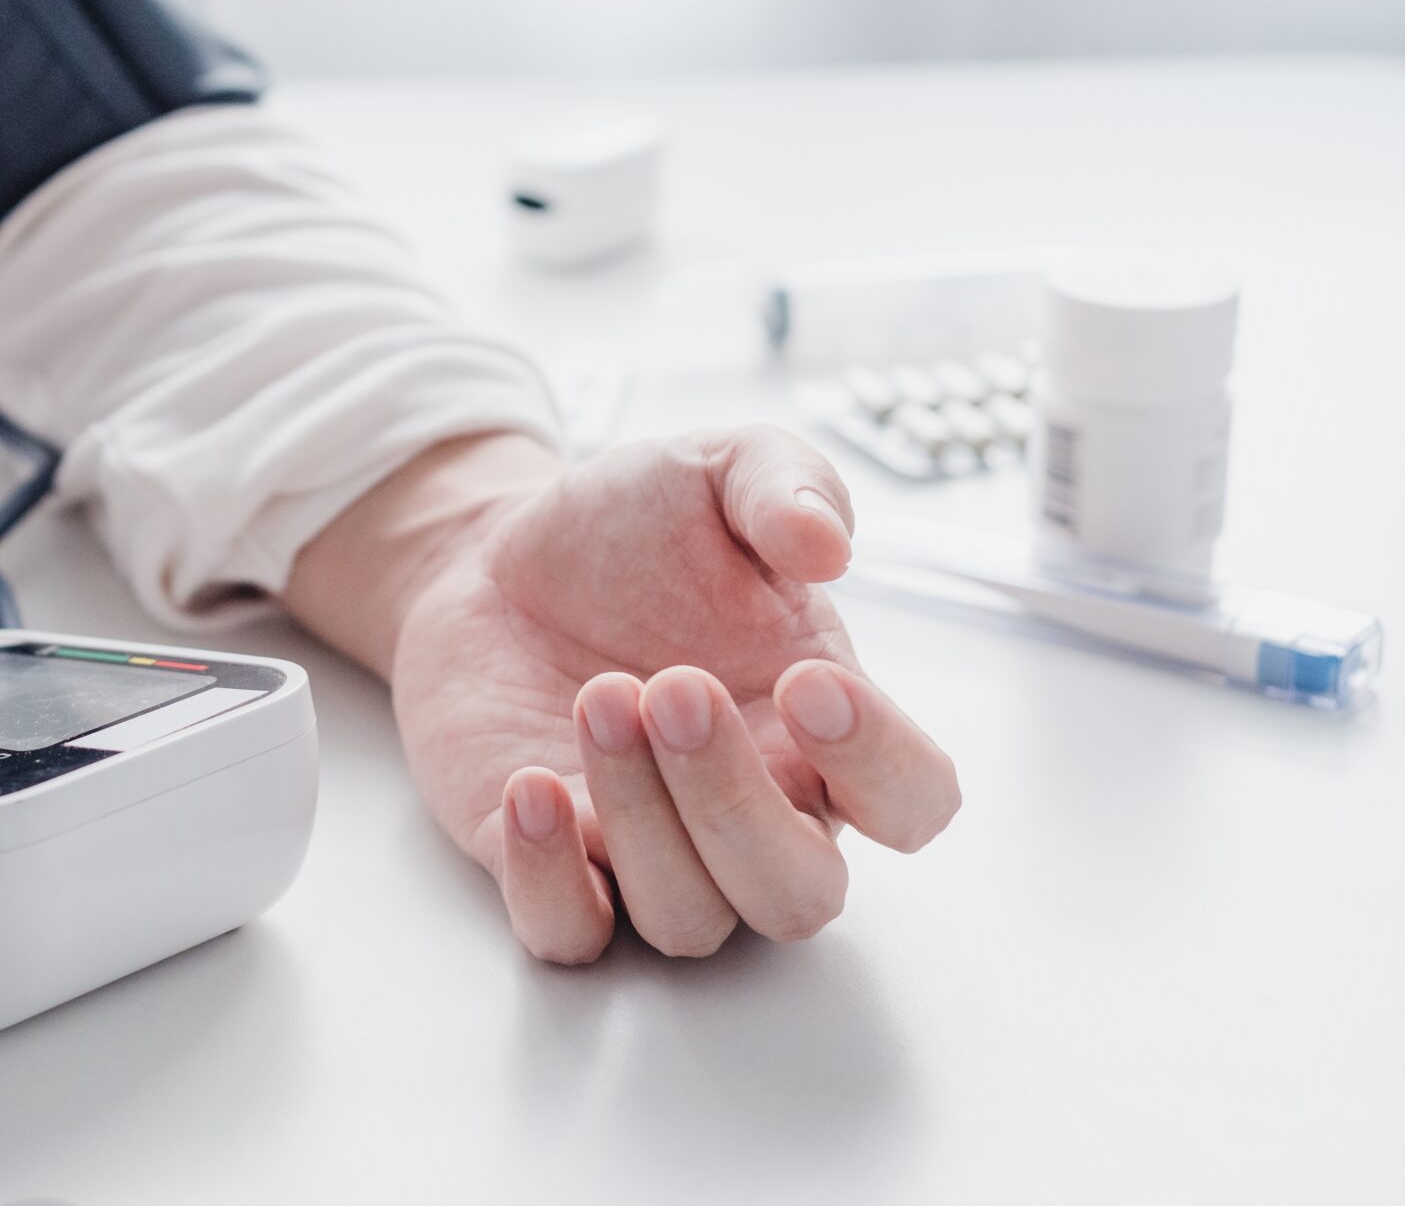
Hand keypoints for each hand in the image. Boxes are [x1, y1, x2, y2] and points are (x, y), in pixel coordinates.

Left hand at [290, 429, 957, 961]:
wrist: (492, 555)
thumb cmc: (629, 530)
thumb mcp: (717, 471)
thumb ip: (787, 488)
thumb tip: (827, 544)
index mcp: (821, 729)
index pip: (912, 801)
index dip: (883, 763)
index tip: (810, 680)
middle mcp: (752, 810)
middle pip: (797, 894)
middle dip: (735, 803)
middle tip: (672, 687)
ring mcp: (650, 851)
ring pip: (688, 917)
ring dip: (641, 815)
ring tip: (597, 696)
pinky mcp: (550, 864)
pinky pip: (570, 934)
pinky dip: (553, 881)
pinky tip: (531, 787)